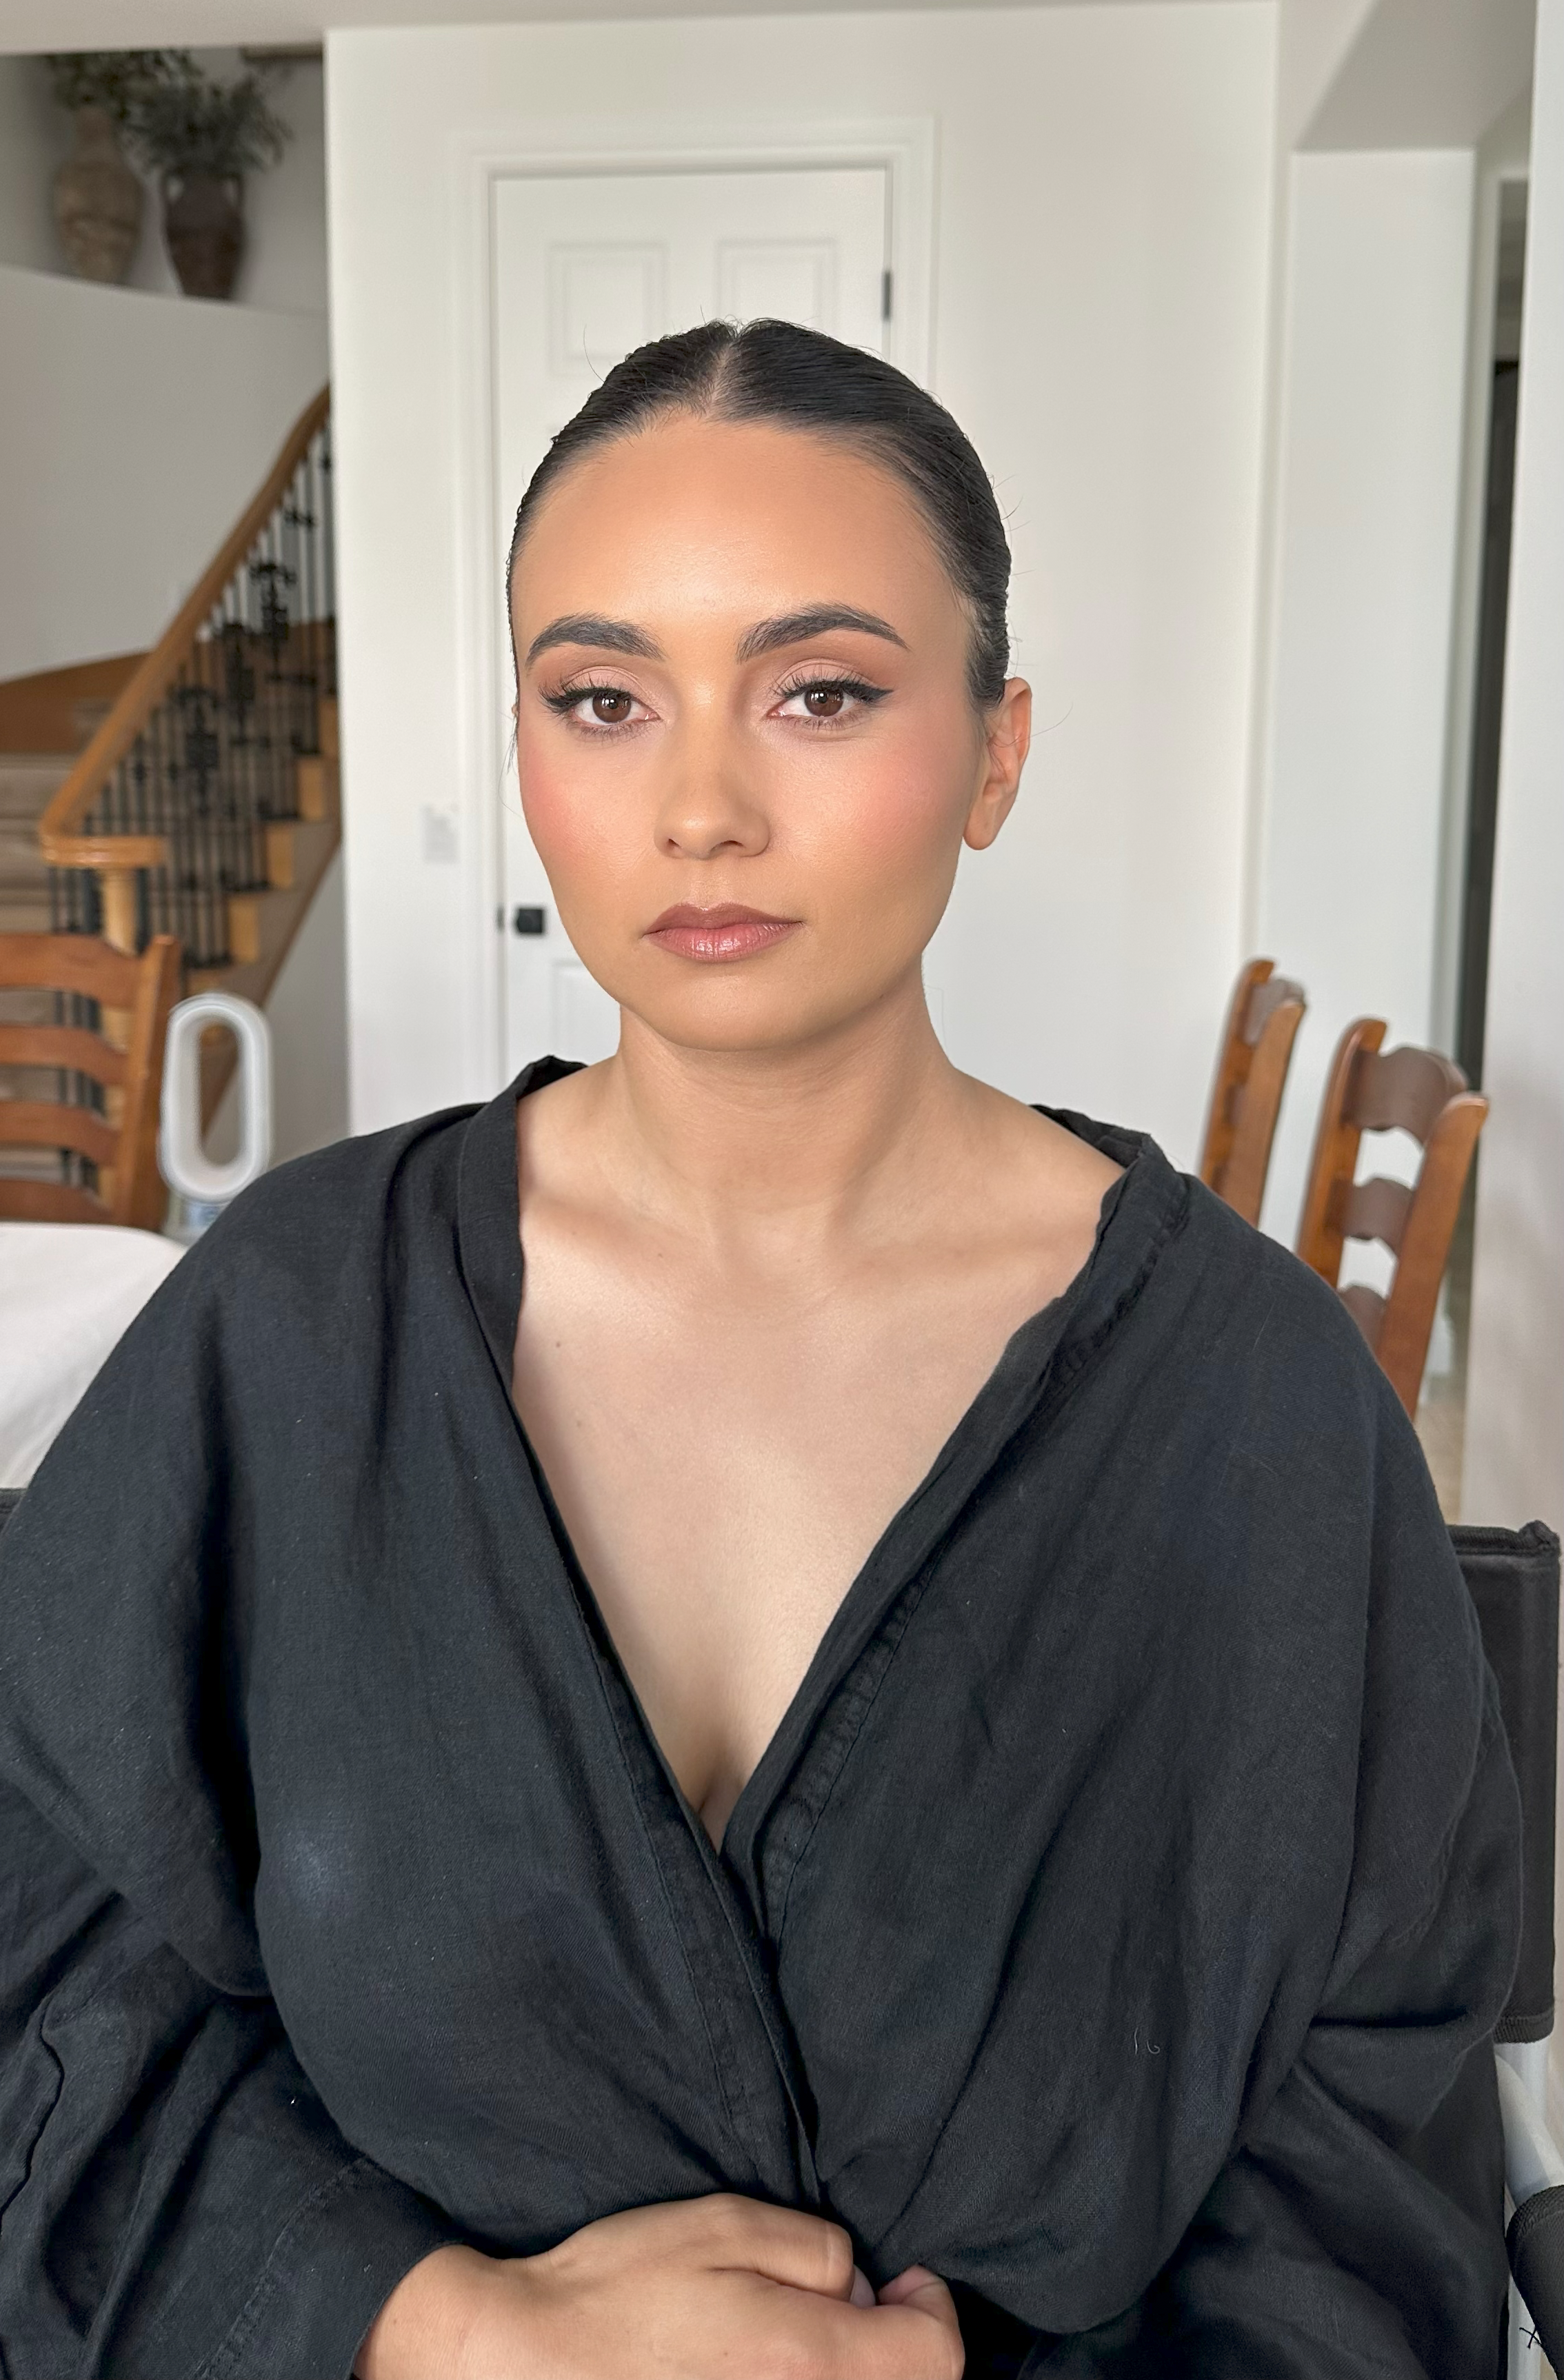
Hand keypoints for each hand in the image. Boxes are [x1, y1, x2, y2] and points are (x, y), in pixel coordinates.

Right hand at [356, 2193, 963, 2379]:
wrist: (532, 2362)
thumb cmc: (622, 2289)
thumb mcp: (726, 2227)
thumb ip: (815, 2251)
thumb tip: (862, 2289)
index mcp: (809, 2359)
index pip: (935, 2355)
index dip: (932, 2305)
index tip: (907, 2279)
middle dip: (896, 2343)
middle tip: (854, 2302)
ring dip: (854, 2370)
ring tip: (802, 2333)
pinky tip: (768, 2365)